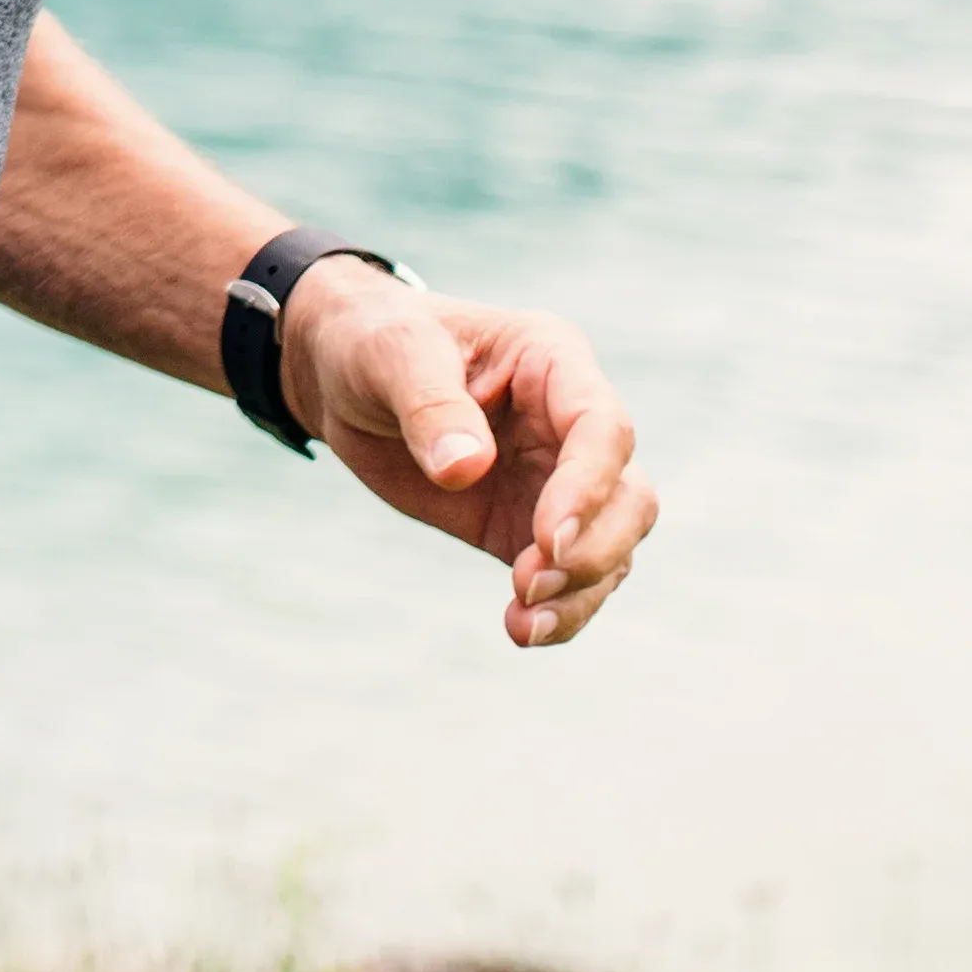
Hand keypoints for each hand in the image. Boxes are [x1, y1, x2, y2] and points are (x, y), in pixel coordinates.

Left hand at [275, 268, 658, 648]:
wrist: (343, 374)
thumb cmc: (375, 342)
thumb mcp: (390, 354)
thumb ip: (430, 405)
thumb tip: (466, 469)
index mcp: (552, 361)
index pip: (603, 428)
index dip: (588, 487)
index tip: (547, 539)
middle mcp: (569, 423)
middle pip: (628, 496)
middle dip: (596, 549)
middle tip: (528, 581)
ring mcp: (555, 479)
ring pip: (614, 546)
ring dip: (581, 592)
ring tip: (522, 622)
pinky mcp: (526, 526)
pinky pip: (569, 578)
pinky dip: (559, 611)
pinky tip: (519, 629)